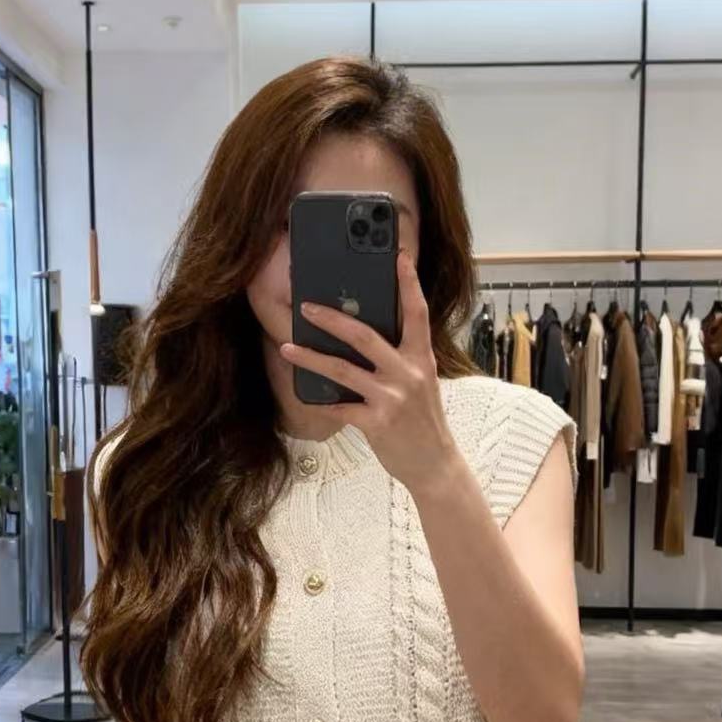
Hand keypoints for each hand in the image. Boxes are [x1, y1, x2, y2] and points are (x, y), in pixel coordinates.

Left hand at [280, 249, 460, 494]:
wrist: (434, 464)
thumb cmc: (422, 421)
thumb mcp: (421, 383)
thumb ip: (399, 360)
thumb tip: (362, 339)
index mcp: (422, 358)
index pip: (417, 313)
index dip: (408, 284)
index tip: (398, 257)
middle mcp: (408, 373)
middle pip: (365, 336)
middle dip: (332, 319)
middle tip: (306, 306)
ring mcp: (392, 397)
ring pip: (343, 370)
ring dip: (310, 357)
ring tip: (287, 346)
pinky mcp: (377, 422)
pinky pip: (340, 407)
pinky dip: (322, 401)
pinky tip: (306, 394)